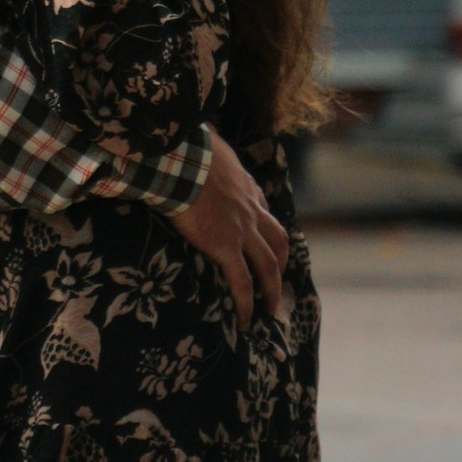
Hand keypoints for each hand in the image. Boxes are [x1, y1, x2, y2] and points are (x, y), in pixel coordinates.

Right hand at [171, 128, 289, 328]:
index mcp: (245, 186)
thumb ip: (209, 151)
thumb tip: (197, 141)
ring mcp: (241, 230)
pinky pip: (241, 281)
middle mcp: (251, 210)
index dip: (265, 229)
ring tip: (269, 311)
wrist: (180, 160)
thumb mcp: (208, 145)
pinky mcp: (225, 246)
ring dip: (272, 289)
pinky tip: (245, 320)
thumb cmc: (186, 148)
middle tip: (276, 282)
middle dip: (280, 263)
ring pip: (268, 265)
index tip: (262, 241)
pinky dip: (246, 303)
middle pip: (277, 241)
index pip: (262, 210)